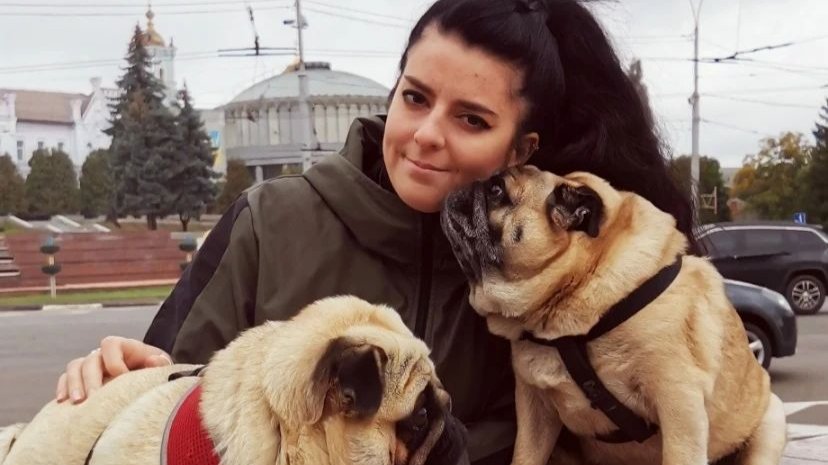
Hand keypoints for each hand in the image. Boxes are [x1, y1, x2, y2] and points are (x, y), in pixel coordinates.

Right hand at [55, 336, 171, 403]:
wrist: (145, 382)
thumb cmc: (154, 373)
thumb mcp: (161, 367)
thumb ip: (160, 363)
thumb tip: (154, 360)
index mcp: (124, 346)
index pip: (110, 344)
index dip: (114, 361)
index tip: (122, 379)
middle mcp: (104, 354)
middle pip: (90, 359)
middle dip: (91, 379)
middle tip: (94, 398)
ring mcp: (90, 366)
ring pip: (74, 367)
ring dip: (73, 384)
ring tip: (78, 402)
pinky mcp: (80, 379)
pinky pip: (65, 378)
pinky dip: (63, 388)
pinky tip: (62, 402)